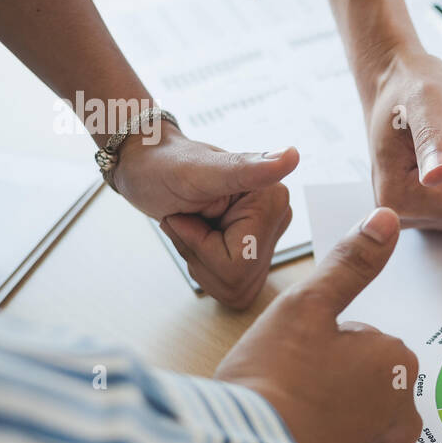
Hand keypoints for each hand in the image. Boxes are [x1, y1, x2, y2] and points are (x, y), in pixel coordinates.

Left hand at [112, 126, 298, 308]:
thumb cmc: (165, 165)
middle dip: (200, 256)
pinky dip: (204, 269)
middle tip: (188, 220)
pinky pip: (231, 287)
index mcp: (273, 200)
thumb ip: (248, 168)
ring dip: (200, 263)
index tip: (189, 214)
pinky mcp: (254, 253)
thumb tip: (291, 155)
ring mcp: (267, 239)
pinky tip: (199, 241)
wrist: (149, 169)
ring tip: (193, 227)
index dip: (202, 246)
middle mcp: (277, 219)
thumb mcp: (199, 170)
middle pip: (239, 279)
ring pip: (235, 287)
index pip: (241, 262)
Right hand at [216, 207, 421, 442]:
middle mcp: (406, 418)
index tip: (290, 368)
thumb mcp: (305, 308)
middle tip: (283, 404)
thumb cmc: (268, 383)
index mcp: (397, 364)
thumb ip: (352, 264)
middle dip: (329, 399)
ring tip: (284, 441)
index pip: (362, 350)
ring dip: (327, 441)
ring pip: (355, 442)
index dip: (319, 355)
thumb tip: (388, 219)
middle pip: (363, 397)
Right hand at [363, 46, 441, 231]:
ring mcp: (412, 217)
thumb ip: (433, 140)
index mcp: (398, 199)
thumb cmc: (409, 85)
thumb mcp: (427, 102)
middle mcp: (401, 216)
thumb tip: (435, 176)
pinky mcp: (423, 213)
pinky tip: (440, 164)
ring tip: (439, 151)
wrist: (393, 83)